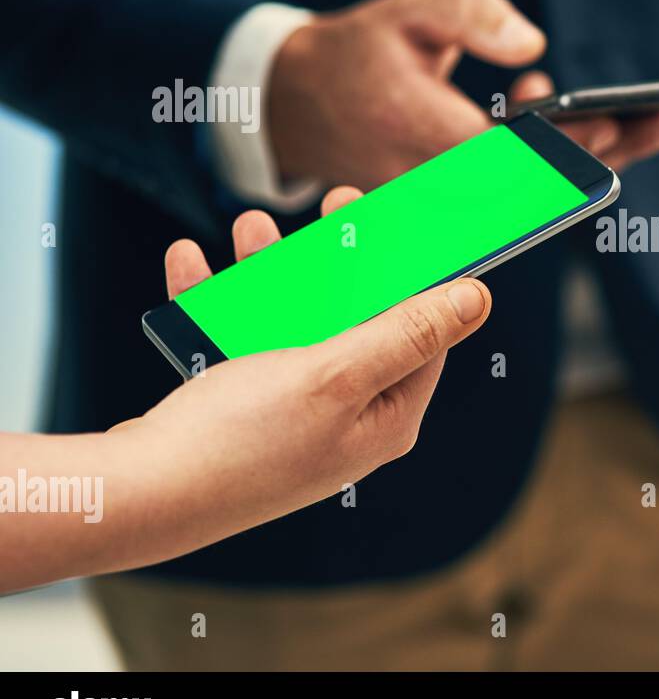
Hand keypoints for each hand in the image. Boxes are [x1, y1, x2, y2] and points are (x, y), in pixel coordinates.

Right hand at [140, 187, 491, 512]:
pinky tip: (188, 260)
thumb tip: (479, 299)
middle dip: (338, 261)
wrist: (139, 496)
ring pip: (294, 325)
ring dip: (271, 271)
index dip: (413, 273)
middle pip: (357, 321)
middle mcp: (346, 418)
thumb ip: (408, 331)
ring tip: (250, 226)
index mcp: (386, 417)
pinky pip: (238, 344)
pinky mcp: (241, 413)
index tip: (401, 221)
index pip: (422, 334)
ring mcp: (292, 417)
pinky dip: (216, 303)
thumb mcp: (338, 373)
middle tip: (336, 202)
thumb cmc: (245, 439)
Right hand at [267, 0, 658, 187]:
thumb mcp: (409, 9)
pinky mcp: (457, 209)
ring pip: (539, 192)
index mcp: (420, 135)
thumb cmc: (360, 51)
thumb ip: (470, 14)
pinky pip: (523, 194)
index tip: (612, 120)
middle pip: (539, 182)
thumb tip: (534, 45)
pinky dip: (566, 165)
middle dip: (609, 152)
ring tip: (658, 121)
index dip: (563, 146)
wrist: (300, 105)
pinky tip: (601, 125)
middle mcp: (437, 184)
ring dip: (598, 161)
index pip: (505, 156)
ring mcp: (448, 206)